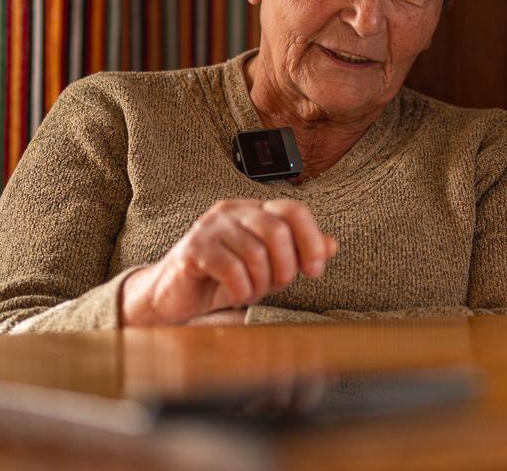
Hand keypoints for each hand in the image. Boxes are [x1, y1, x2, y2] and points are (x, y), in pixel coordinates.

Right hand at [120, 199, 338, 326]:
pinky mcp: (193, 249)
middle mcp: (233, 211)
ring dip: (260, 282)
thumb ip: (297, 254)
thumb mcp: (269, 267)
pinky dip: (241, 289)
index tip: (315, 271)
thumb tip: (332, 245)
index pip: (294, 210)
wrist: (175, 296)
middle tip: (279, 285)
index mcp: (255, 210)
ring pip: (255, 252)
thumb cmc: (225, 278)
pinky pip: (231, 268)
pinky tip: (236, 295)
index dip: (311, 239)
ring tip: (251, 291)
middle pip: (276, 229)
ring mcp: (211, 227)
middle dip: (286, 266)